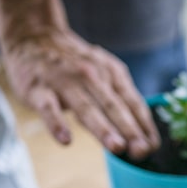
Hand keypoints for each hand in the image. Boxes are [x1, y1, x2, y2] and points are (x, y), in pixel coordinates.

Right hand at [1, 29, 159, 158]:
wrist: (33, 36)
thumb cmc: (75, 65)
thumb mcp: (104, 73)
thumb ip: (121, 101)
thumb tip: (144, 137)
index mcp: (111, 74)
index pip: (133, 102)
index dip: (144, 125)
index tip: (153, 147)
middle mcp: (91, 76)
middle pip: (113, 106)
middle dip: (130, 129)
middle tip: (141, 151)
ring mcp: (64, 82)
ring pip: (86, 107)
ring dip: (102, 128)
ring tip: (116, 147)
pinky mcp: (38, 89)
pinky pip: (48, 108)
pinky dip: (57, 123)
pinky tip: (66, 140)